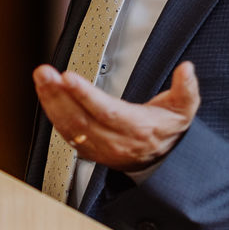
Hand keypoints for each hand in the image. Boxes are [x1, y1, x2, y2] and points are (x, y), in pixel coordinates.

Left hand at [32, 60, 199, 171]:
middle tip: (44, 72)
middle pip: (81, 118)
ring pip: (69, 126)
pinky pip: (65, 133)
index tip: (69, 78)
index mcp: (138, 128)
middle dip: (59, 94)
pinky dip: (52, 113)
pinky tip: (46, 95)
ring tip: (42, 79)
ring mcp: (99, 147)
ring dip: (51, 102)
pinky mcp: (88, 149)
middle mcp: (115, 140)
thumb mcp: (185, 109)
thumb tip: (186, 70)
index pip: (107, 112)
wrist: (160, 159)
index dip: (86, 95)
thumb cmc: (168, 129)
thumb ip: (186, 89)